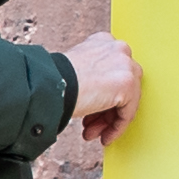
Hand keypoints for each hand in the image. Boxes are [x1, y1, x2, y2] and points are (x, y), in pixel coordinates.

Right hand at [61, 32, 141, 146]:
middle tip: (91, 126)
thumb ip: (96, 75)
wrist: (50, 84)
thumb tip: (102, 95)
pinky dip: (117, 128)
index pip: (113, 74)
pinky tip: (104, 137)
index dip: (102, 97)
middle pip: (121, 88)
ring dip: (107, 122)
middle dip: (105, 111)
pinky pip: (127, 113)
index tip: (92, 112)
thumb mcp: (77, 69)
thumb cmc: (54, 79)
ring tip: (92, 133)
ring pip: (126, 102)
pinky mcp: (128, 84)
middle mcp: (119, 49)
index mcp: (105, 41)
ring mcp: (125, 65)